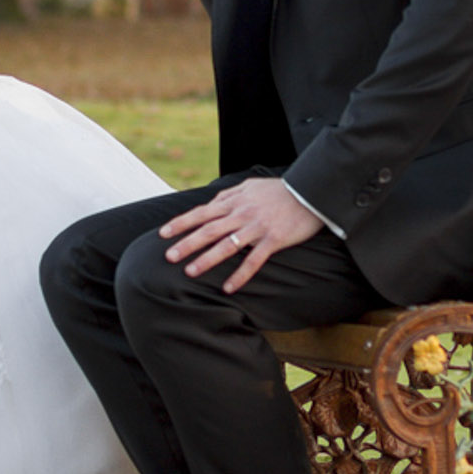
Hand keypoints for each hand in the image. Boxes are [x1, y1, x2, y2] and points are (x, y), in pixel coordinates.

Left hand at [160, 178, 322, 292]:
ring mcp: (257, 227)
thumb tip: (211, 202)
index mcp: (235, 201)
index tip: (163, 234)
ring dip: (207, 259)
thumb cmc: (279, 190)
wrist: (310, 192)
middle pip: (209, 230)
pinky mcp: (273, 240)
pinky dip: (240, 275)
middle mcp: (242, 213)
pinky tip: (228, 288)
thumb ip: (229, 194)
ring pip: (227, 245)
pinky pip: (254, 260)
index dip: (181, 223)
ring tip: (190, 272)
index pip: (202, 213)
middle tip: (169, 257)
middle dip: (187, 243)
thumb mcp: (251, 185)